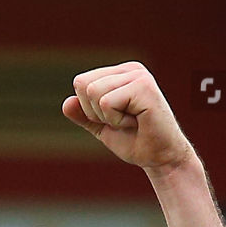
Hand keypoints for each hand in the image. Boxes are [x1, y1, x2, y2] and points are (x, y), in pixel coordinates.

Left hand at [63, 61, 195, 175]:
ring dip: (107, 117)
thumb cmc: (134, 141)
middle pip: (83, 85)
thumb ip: (84, 115)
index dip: (88, 109)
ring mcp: (137, 75)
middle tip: (121, 122)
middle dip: (95, 112)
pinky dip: (116, 120)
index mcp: (119, 74)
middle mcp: (129, 69)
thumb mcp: (102, 128)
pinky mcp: (143, 86)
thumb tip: (66, 104)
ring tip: (129, 121)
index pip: (81, 82)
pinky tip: (136, 122)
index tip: (112, 120)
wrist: (159, 158)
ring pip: (93, 92)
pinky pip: (107, 102)